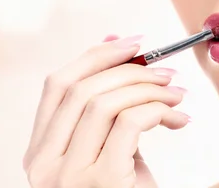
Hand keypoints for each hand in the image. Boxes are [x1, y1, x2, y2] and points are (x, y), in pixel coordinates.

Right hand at [23, 34, 190, 187]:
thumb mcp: (106, 152)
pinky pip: (128, 123)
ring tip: (177, 94)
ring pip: (102, 101)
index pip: (56, 86)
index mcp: (39, 153)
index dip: (93, 56)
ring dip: (147, 88)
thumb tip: (115, 44)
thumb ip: (105, 110)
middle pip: (79, 88)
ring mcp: (68, 175)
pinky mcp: (101, 182)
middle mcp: (43, 164)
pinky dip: (157, 110)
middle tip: (165, 71)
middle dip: (128, 69)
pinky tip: (178, 118)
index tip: (131, 44)